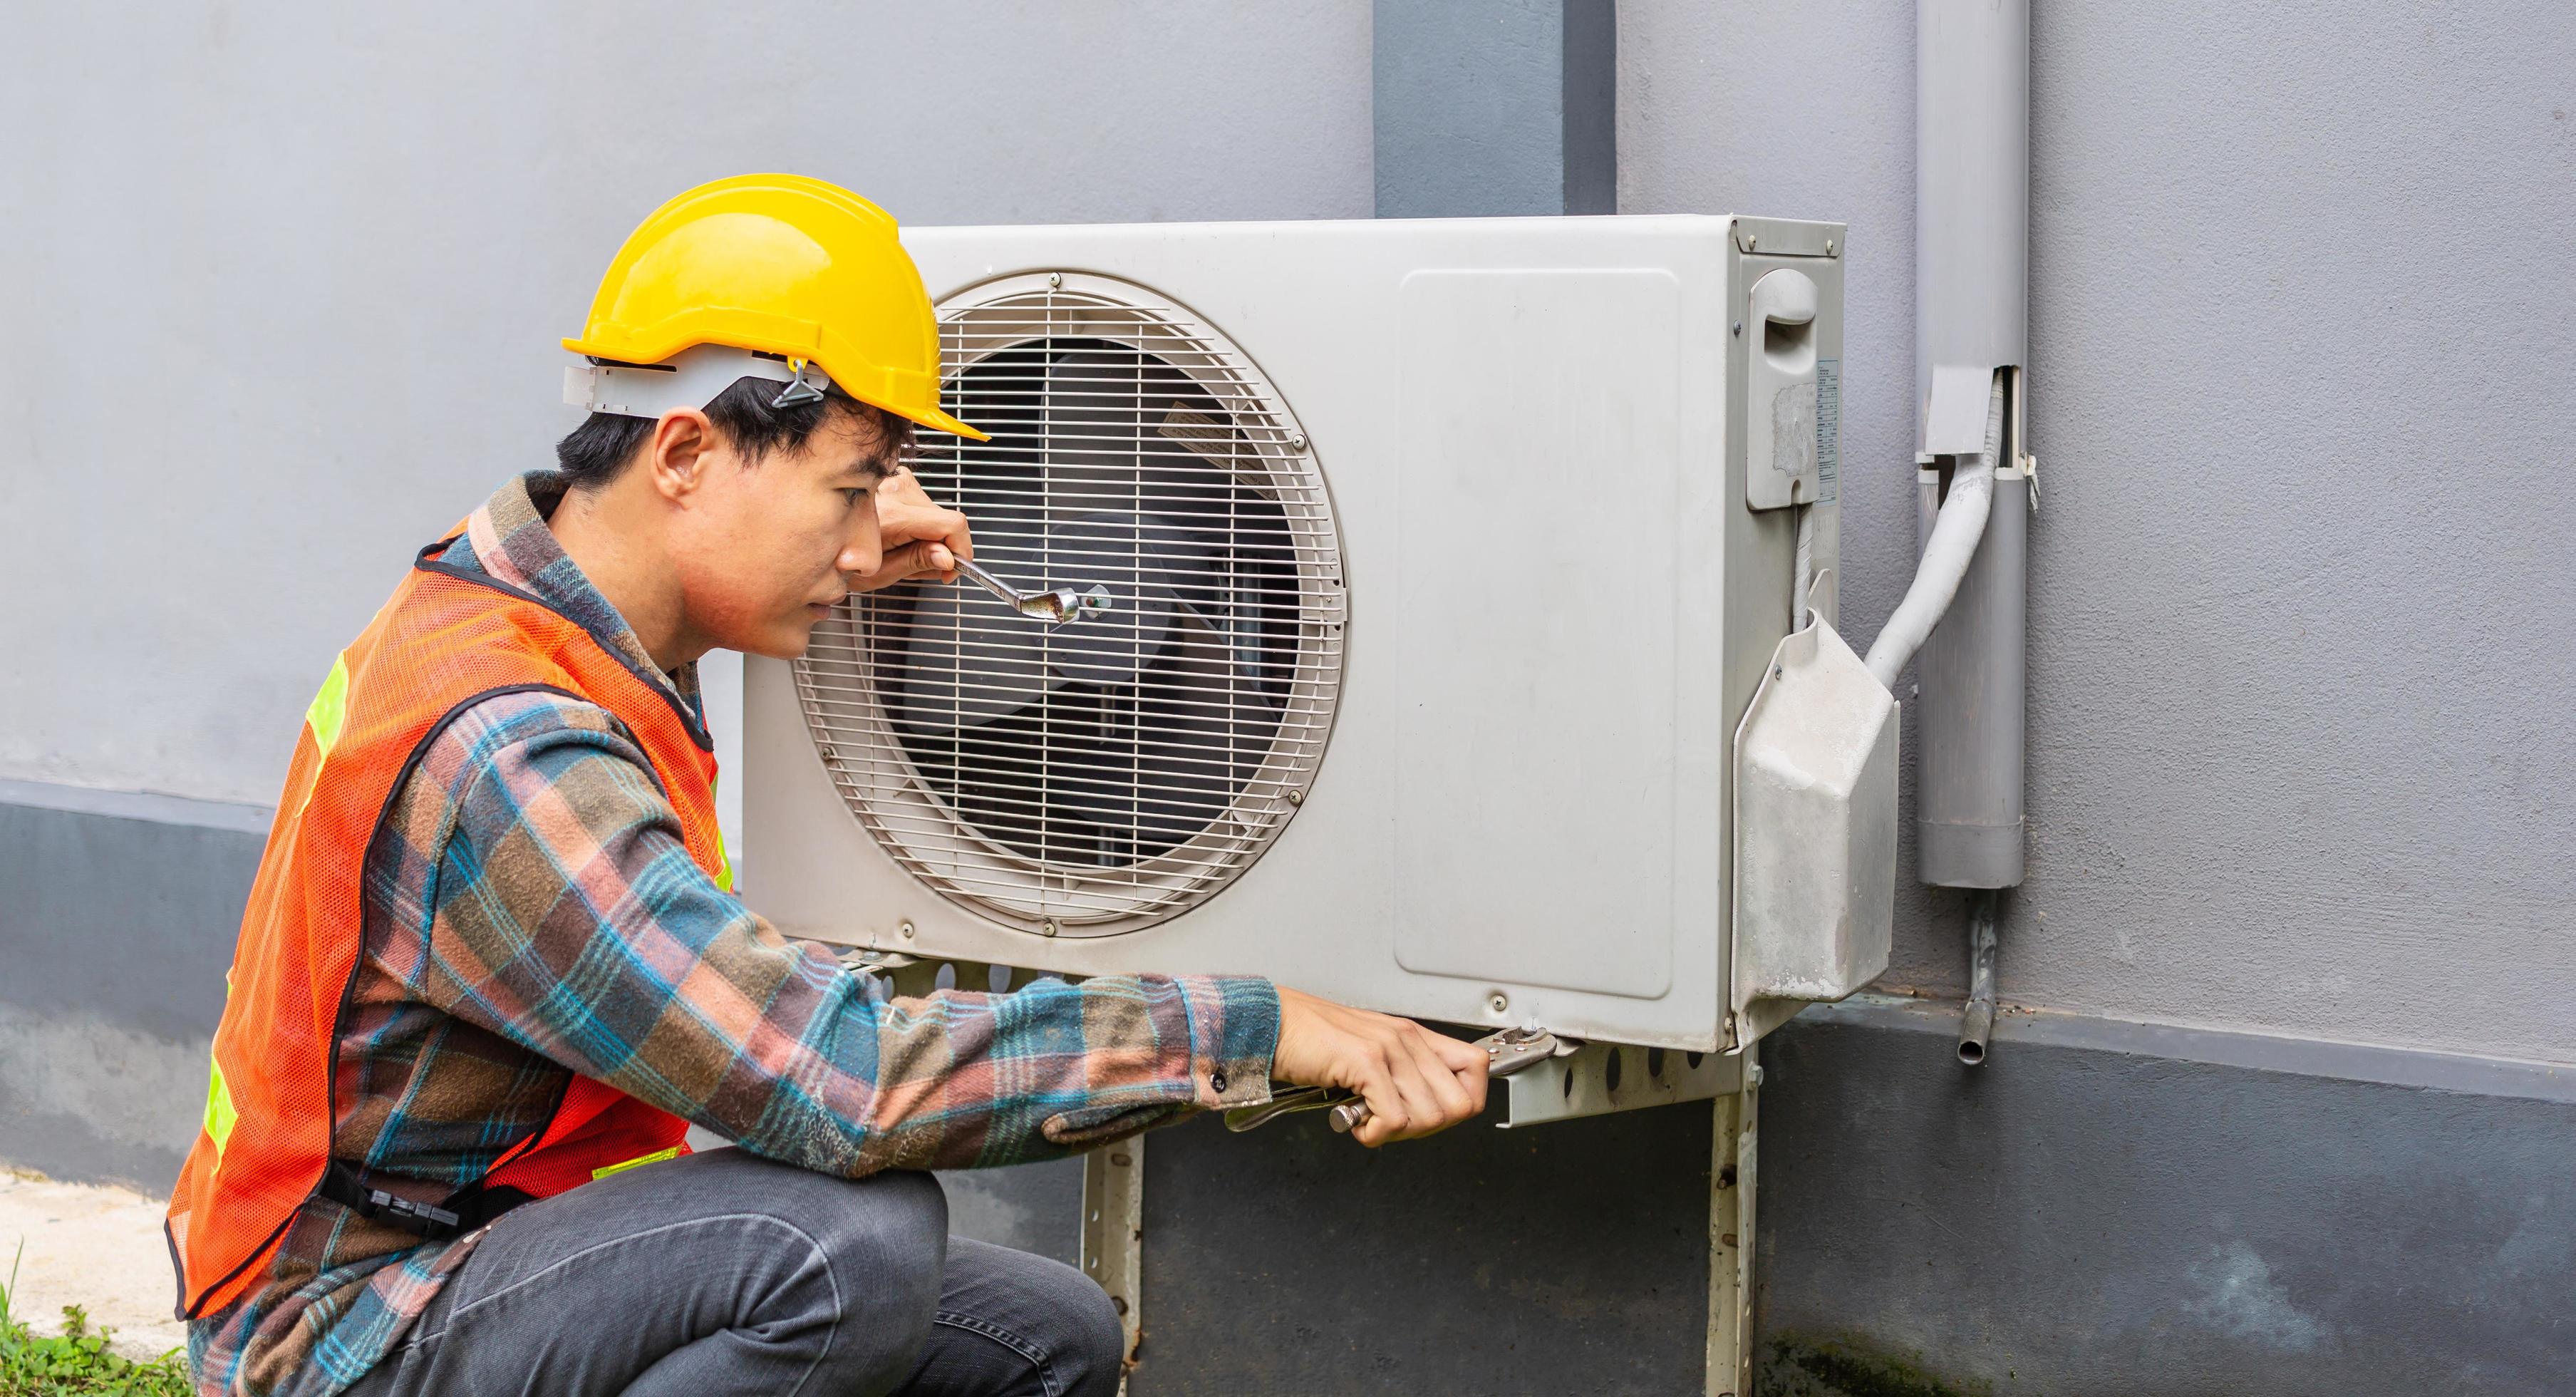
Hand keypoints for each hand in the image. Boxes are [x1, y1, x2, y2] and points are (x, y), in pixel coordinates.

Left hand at [851, 469, 972, 592]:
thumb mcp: (878, 573)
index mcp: (893, 515)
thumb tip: (947, 558)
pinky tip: (899, 535)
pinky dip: (920, 525)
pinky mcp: (900, 479)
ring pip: (937, 514)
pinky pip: (925, 506)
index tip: (953, 568)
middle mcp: (898, 491)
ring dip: (930, 537)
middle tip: (916, 566)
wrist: (819, 532)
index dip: (962, 550)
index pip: (951, 524)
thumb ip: (916, 563)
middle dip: (942, 548)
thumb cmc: (842, 557)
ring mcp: (899, 481)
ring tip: (900, 550)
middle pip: (946, 521)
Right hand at [1270, 986, 1488, 1146]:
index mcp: (1414, 1035)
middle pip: (1460, 1104)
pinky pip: (1395, 1119)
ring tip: (1369, 1120)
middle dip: (1428, 1128)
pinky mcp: (1366, 1062)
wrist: (1272, 1024)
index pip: (1477, 1069)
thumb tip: (1427, 1111)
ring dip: (1399, 1132)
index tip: (1430, 1116)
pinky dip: (1376, 1133)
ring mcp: (1389, 1049)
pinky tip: (1356, 1122)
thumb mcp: (1369, 1052)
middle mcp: (1407, 1038)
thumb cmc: (1312, 1040)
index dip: (1463, 1102)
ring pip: (1430, 1117)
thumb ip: (1401, 1073)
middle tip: (1395, 1125)